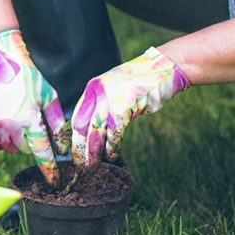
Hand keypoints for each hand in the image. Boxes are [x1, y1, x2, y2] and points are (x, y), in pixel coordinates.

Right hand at [0, 30, 67, 184]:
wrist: (3, 64)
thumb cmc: (30, 80)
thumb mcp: (49, 97)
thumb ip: (56, 123)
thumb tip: (62, 147)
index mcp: (30, 119)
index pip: (41, 151)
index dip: (49, 168)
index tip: (54, 180)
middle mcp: (11, 125)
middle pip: (24, 150)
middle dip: (30, 143)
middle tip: (30, 126)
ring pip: (9, 148)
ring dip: (15, 141)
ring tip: (17, 122)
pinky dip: (0, 139)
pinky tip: (5, 124)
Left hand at [71, 47, 189, 165]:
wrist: (163, 69)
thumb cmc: (139, 83)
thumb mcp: (114, 89)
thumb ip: (101, 104)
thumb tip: (91, 129)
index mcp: (92, 88)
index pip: (76, 116)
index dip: (72, 136)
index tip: (71, 152)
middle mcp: (98, 93)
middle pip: (82, 127)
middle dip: (80, 149)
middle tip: (80, 165)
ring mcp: (110, 99)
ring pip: (96, 132)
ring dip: (94, 153)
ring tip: (93, 166)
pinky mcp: (125, 106)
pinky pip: (114, 133)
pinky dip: (112, 147)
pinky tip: (112, 155)